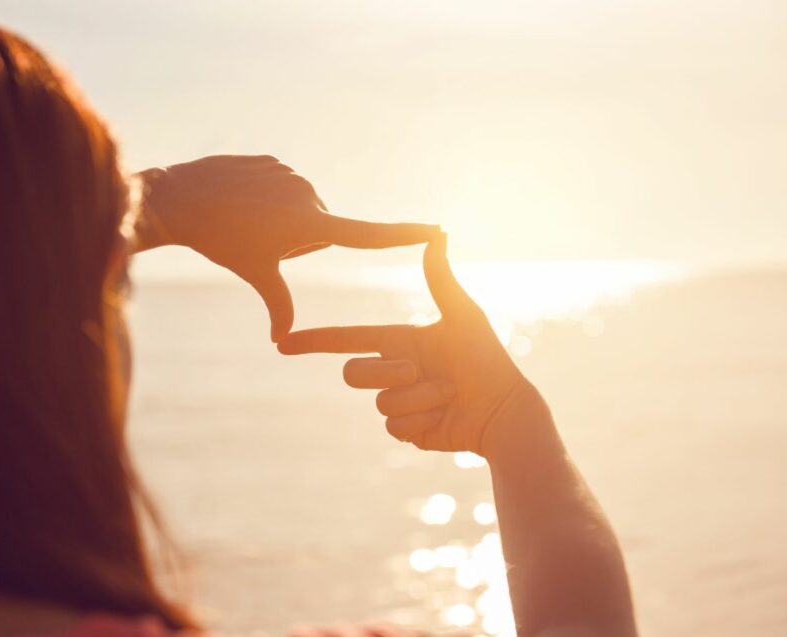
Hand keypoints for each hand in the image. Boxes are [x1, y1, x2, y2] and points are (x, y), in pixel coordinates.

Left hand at [136, 155, 438, 341]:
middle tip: (259, 239)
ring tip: (246, 220)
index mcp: (310, 224)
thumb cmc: (221, 241)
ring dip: (281, 219)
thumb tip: (280, 340)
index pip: (367, 234)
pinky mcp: (274, 162)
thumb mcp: (255, 274)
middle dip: (297, 240)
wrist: (183, 198)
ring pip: (299, 209)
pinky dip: (266, 199)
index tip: (436, 228)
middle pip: (318, 229)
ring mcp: (291, 175)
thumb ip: (279, 304)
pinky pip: (282, 188)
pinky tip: (240, 201)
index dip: (403, 235)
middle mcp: (309, 195)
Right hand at [277, 233, 538, 456]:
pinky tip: (444, 416)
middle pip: (352, 373)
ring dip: (416, 397)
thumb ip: (439, 278)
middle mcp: (394, 370)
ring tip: (447, 393)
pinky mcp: (407, 430)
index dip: (313, 341)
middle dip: (385, 372)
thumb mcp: (462, 314)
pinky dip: (421, 419)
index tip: (282, 342)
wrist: (504, 410)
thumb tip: (438, 232)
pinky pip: (394, 426)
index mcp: (399, 340)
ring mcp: (399, 402)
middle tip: (418, 370)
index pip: (346, 339)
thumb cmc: (488, 359)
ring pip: (379, 402)